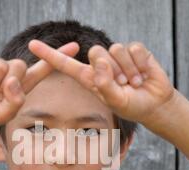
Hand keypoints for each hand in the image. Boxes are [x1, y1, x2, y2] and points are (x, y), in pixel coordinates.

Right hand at [0, 42, 79, 139]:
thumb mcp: (4, 114)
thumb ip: (15, 101)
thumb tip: (13, 81)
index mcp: (21, 85)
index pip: (42, 69)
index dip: (57, 58)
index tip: (75, 47)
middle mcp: (10, 71)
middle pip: (21, 66)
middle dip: (7, 84)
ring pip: (2, 68)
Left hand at [28, 40, 174, 124]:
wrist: (155, 104)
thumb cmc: (133, 106)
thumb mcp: (116, 102)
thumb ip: (105, 85)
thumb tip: (99, 62)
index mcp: (91, 79)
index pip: (66, 65)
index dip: (50, 55)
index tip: (32, 45)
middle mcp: (101, 65)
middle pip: (96, 52)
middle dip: (113, 70)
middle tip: (124, 85)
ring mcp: (117, 57)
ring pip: (116, 50)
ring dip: (129, 70)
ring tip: (135, 83)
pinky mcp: (134, 51)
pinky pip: (133, 48)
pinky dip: (141, 63)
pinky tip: (144, 75)